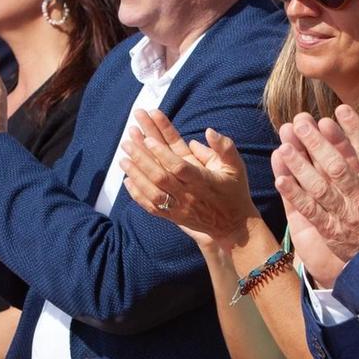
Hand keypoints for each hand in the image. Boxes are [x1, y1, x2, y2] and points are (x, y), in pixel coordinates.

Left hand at [118, 109, 261, 248]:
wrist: (234, 227)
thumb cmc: (234, 192)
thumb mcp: (236, 167)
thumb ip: (225, 148)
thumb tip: (209, 131)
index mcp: (204, 181)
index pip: (179, 167)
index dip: (162, 153)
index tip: (148, 138)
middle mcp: (189, 195)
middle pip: (160, 177)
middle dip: (142, 159)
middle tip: (127, 142)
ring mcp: (180, 208)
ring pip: (153, 193)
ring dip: (136, 175)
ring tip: (122, 158)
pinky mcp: (174, 217)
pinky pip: (152, 207)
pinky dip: (137, 195)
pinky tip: (127, 180)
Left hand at [269, 105, 358, 280]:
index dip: (354, 129)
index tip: (340, 110)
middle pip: (337, 166)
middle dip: (318, 142)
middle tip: (301, 121)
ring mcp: (346, 216)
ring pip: (319, 186)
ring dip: (301, 165)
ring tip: (284, 144)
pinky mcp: (332, 232)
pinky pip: (310, 211)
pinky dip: (295, 195)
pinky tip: (280, 178)